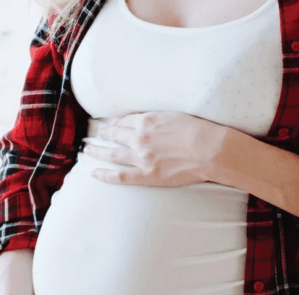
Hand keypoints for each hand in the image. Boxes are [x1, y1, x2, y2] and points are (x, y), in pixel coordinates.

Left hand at [82, 111, 230, 186]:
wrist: (211, 150)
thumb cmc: (199, 131)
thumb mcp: (175, 115)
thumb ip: (157, 117)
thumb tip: (145, 119)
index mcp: (147, 120)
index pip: (125, 120)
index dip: (117, 123)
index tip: (112, 124)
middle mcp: (140, 137)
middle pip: (115, 134)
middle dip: (104, 133)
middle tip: (97, 134)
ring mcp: (141, 157)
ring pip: (112, 153)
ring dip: (97, 151)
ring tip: (88, 150)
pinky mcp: (146, 175)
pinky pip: (119, 176)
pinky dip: (104, 175)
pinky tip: (94, 173)